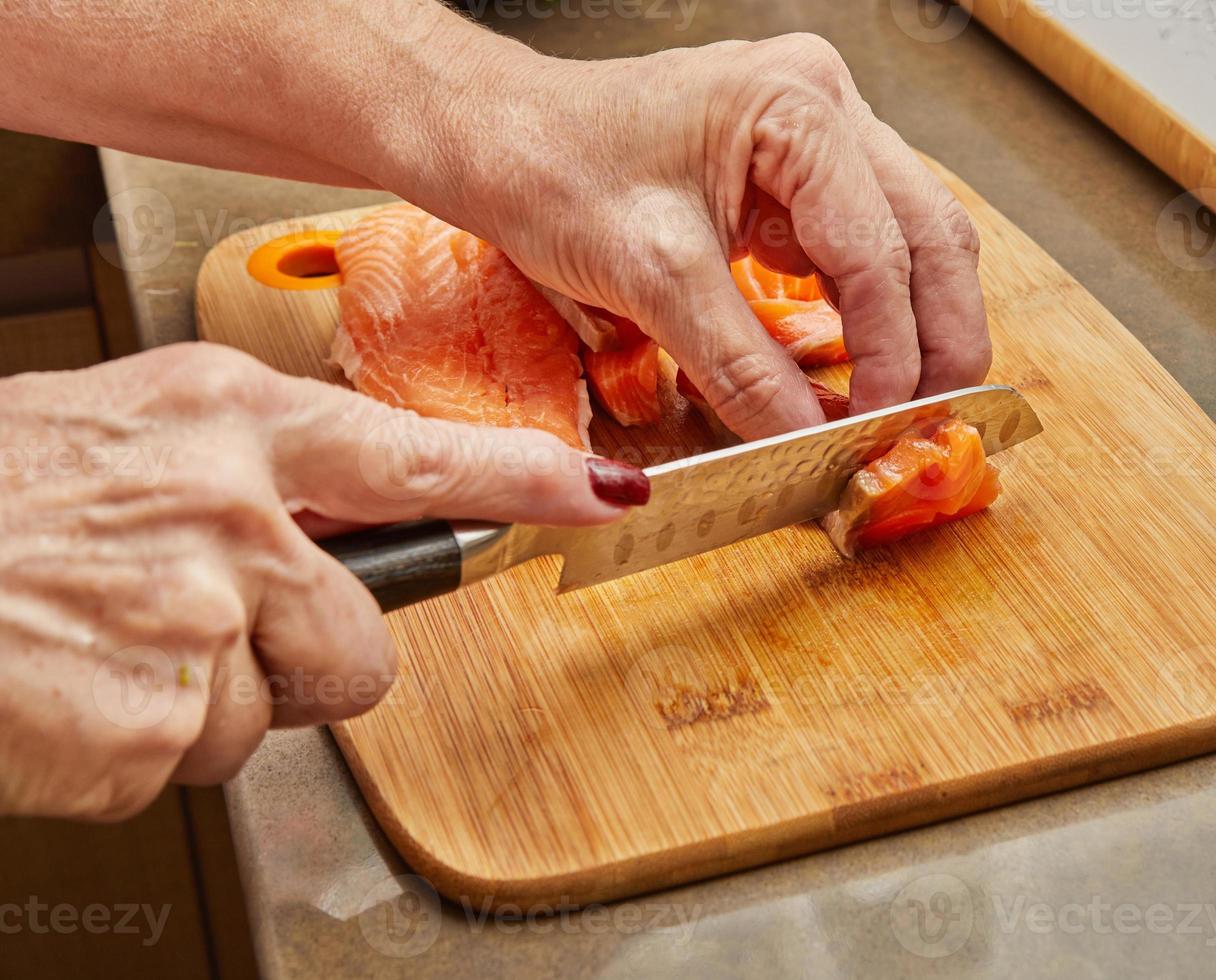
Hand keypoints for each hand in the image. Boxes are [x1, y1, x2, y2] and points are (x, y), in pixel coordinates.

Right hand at [0, 344, 644, 819]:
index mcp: (224, 423)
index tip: (602, 494)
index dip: (523, 481)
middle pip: (364, 642)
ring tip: (104, 650)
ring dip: (202, 704)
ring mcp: (198, 619)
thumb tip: (325, 520)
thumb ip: (238, 474)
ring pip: (276, 711)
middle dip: (299, 660)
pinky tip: (69, 692)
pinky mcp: (155, 721)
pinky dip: (131, 748)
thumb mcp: (120, 436)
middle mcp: (230, 513)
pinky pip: (190, 763)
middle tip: (196, 631)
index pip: (415, 453)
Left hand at [406, 32, 991, 438]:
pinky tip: (859, 360)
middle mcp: (824, 104)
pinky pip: (863, 243)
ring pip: (913, 237)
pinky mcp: (798, 170)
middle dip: (936, 338)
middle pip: (930, 233)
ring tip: (900, 402)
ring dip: (914, 324)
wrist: (493, 140)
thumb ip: (739, 362)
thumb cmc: (549, 168)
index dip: (891, 350)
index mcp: (795, 105)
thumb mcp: (647, 275)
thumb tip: (808, 437)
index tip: (880, 425)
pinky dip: (869, 308)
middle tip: (926, 421)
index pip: (879, 248)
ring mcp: (818, 133)